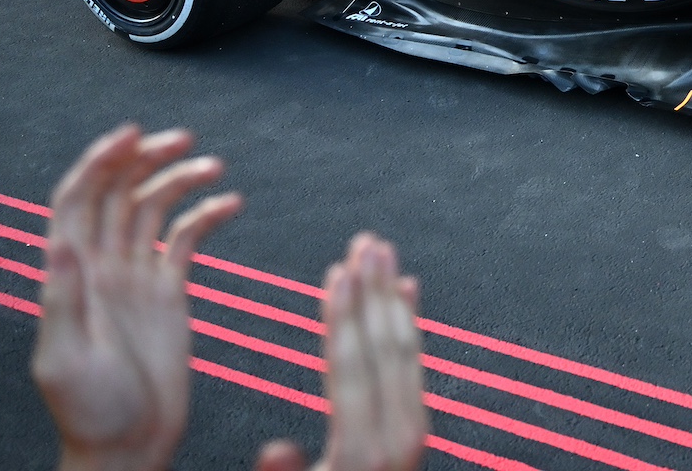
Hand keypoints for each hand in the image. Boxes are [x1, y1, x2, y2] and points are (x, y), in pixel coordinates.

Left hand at [32, 125, 242, 470]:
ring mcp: (136, 277)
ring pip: (155, 208)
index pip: (78, 201)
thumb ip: (65, 298)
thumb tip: (61, 240)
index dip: (100, 162)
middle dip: (146, 158)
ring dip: (181, 180)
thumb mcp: (65, 359)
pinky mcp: (170, 292)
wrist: (127, 447)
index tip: (132, 134)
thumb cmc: (91, 414)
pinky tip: (231, 204)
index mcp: (74, 276)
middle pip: (118, 193)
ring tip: (214, 166)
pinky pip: (188, 239)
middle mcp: (104, 268)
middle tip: (181, 138)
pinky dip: (208, 215)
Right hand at [253, 234, 426, 470]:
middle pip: (383, 350)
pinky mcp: (416, 431)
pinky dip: (411, 325)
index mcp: (361, 454)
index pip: (352, 369)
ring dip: (391, 297)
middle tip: (366, 241)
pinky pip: (415, 366)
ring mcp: (412, 433)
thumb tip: (275, 448)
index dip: (343, 319)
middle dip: (373, 293)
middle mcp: (396, 438)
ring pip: (404, 351)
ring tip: (381, 252)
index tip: (337, 271)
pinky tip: (408, 292)